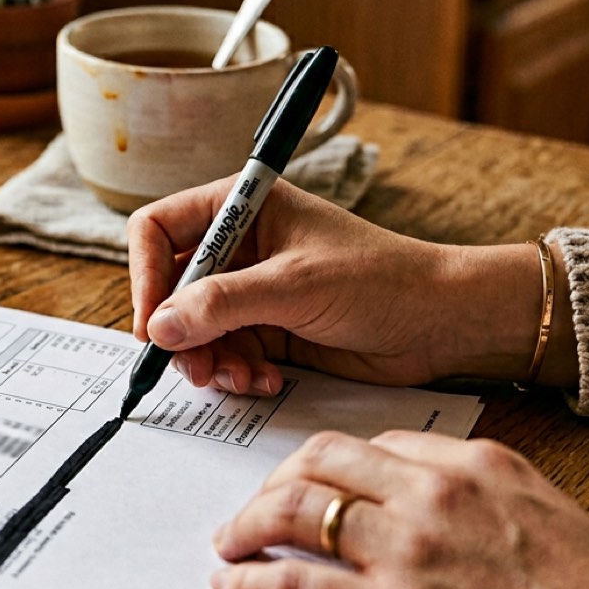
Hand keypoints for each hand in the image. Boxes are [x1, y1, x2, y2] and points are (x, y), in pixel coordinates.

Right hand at [127, 179, 575, 391]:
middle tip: (198, 369)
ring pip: (194, 328)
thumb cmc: (382, 280)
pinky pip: (225, 353)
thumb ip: (222, 305)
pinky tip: (265, 383)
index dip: (146, 277)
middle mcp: (240, 245)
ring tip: (241, 380)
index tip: (153, 324)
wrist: (442, 322)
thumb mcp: (294, 287)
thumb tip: (159, 327)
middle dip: (180, 332)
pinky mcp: (269, 328)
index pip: (158, 230)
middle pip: (170, 288)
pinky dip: (235, 372)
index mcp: (242, 205)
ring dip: (209, 360)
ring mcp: (253, 289)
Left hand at [211, 430, 588, 588]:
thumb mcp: (553, 520)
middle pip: (322, 462)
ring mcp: (408, 554)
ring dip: (247, 526)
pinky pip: (295, 585)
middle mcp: (435, 496)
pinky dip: (252, 585)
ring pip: (294, 513)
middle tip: (256, 509)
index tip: (311, 484)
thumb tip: (435, 505)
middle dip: (276, 483)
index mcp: (480, 465)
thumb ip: (488, 499)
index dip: (330, 465)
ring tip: (229, 546)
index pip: (376, 442)